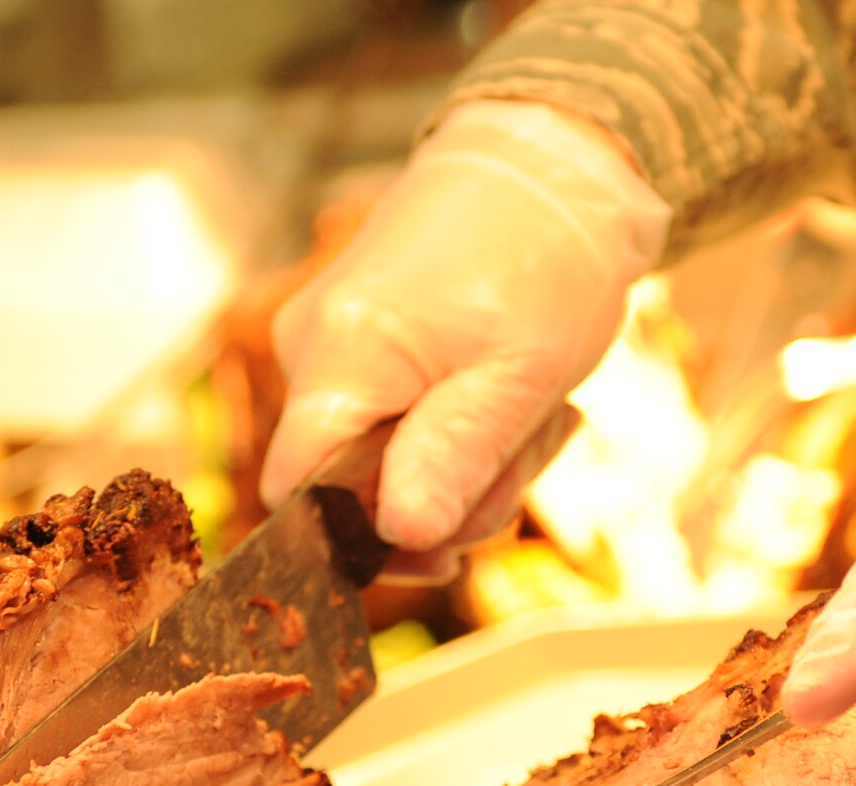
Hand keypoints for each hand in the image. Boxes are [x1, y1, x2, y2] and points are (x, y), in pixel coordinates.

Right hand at [260, 101, 669, 579]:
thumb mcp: (517, 375)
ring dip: (475, 466)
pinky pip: (404, 425)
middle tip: (530, 453)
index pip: (298, 495)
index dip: (363, 542)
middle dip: (451, 499)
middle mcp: (313, 349)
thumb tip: (399, 537)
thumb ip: (453, 459)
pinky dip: (466, 432)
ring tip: (539, 413)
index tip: (445, 552)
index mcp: (338, 356)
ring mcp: (337, 344)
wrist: (557, 163)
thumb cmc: (546, 256)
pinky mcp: (369, 344)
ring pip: (389, 463)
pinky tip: (518, 399)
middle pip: (353, 488)